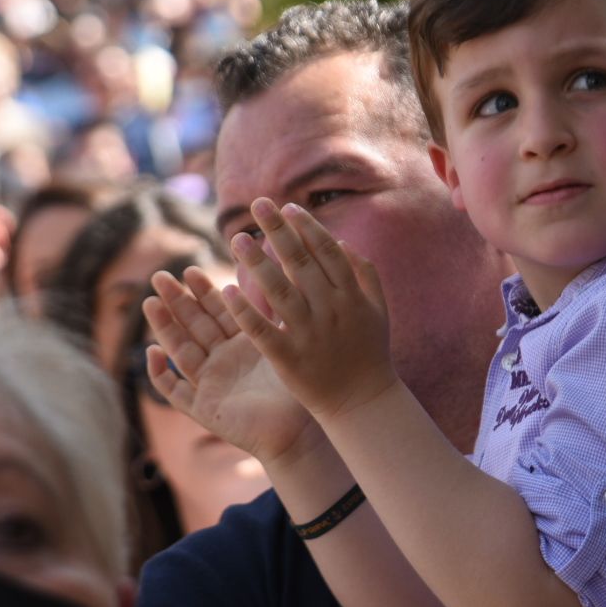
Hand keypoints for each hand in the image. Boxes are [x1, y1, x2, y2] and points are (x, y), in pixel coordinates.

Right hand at [143, 267, 313, 466]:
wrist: (299, 434)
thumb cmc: (299, 391)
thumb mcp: (285, 346)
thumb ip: (275, 317)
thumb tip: (280, 276)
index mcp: (242, 344)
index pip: (218, 312)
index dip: (203, 292)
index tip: (190, 270)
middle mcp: (222, 361)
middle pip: (193, 326)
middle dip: (176, 302)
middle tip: (160, 277)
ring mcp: (210, 384)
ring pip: (179, 350)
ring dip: (164, 328)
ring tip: (150, 303)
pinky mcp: (202, 409)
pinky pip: (174, 391)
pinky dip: (160, 373)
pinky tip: (152, 352)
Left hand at [221, 198, 397, 422]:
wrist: (362, 402)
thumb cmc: (369, 352)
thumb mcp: (377, 309)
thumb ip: (365, 274)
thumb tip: (341, 242)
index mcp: (351, 295)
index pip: (326, 251)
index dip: (306, 227)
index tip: (287, 207)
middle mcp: (330, 310)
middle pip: (301, 262)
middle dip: (279, 230)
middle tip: (258, 204)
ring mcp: (309, 334)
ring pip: (279, 291)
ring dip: (257, 263)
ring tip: (237, 239)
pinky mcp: (289, 358)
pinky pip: (262, 330)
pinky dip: (246, 310)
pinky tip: (228, 291)